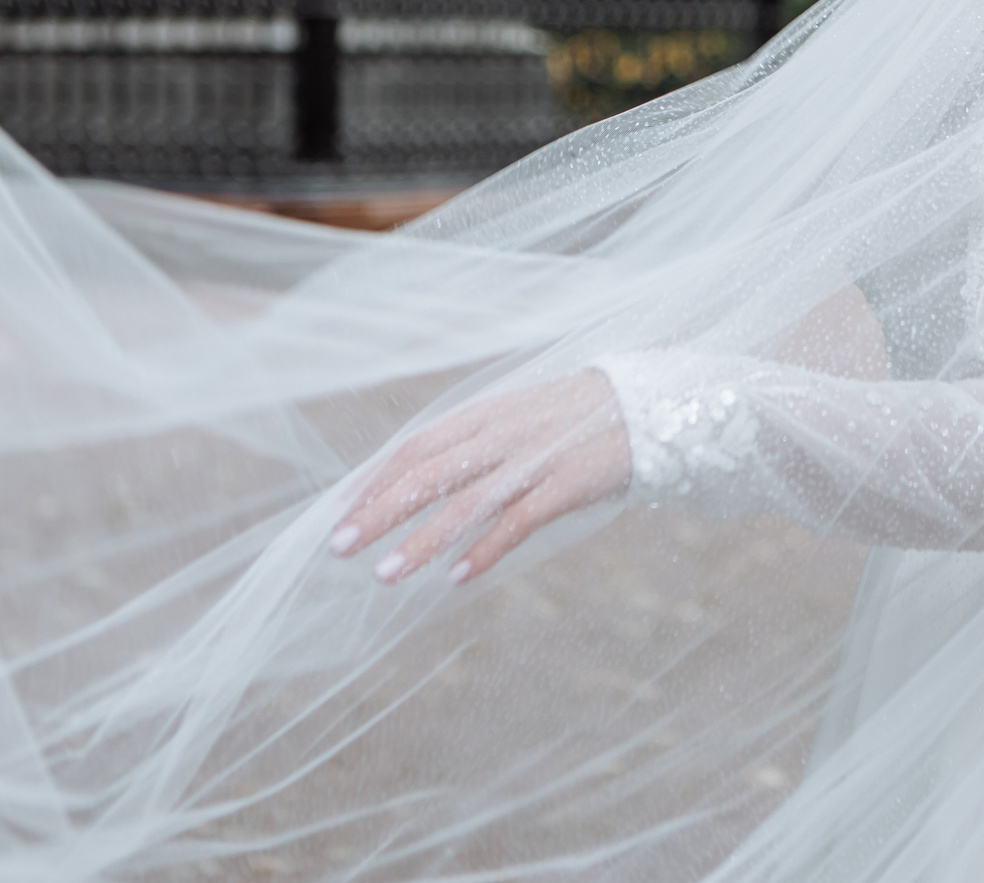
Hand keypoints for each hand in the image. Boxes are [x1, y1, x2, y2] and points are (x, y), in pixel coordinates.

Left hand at [327, 371, 631, 585]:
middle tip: (341, 547)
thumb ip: (473, 440)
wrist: (644, 406)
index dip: (374, 479)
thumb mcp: (516, 415)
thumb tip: (421, 473)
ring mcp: (533, 460)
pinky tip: (457, 577)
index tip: (339, 512)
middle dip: (380, 511)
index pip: (415, 446)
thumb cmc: (573, 418)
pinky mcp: (565, 485)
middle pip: (428, 474)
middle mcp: (500, 434)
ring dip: (421, 541)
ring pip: (465, 503)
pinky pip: (517, 522)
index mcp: (483, 414)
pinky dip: (485, 550)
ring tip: (386, 575)